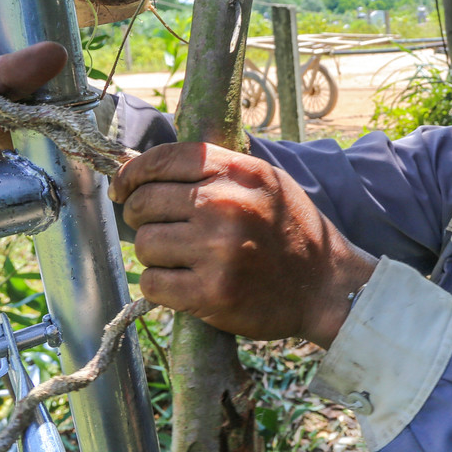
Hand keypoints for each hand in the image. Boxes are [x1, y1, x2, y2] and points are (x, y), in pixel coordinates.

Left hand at [110, 142, 376, 346]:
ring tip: (184, 261)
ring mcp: (218, 250)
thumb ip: (216, 171)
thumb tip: (146, 169)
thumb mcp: (266, 183)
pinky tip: (184, 285)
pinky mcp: (212, 293)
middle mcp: (227, 205)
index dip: (131, 174)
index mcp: (240, 172)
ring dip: (155, 255)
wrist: (328, 287)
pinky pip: (153, 283)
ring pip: (145, 244)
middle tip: (161, 231)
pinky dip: (160, 286)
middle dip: (142, 218)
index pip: (164, 159)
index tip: (122, 191)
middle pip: (146, 202)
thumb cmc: (292, 233)